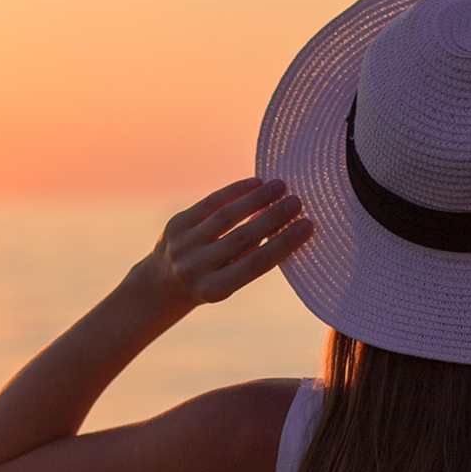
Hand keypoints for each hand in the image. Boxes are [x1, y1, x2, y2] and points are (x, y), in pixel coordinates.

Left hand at [143, 178, 312, 310]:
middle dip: (273, 218)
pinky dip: (234, 191)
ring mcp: (183, 245)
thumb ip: (251, 257)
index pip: (256, 264)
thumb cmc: (211, 280)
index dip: (284, 244)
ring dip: (256, 199)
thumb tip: (285, 224)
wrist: (163, 282)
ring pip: (225, 216)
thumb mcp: (230, 280)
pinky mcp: (176, 224)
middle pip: (241, 238)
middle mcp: (195, 268)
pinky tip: (256, 182)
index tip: (308, 226)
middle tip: (298, 201)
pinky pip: (209, 203)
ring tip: (280, 186)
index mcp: (214, 289)